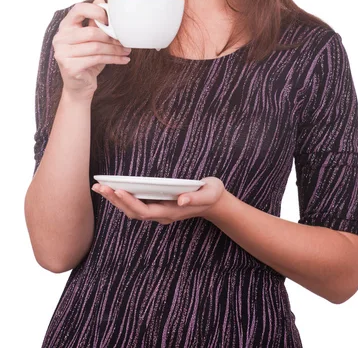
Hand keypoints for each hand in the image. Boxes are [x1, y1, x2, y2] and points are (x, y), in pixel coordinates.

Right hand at [53, 0, 130, 100]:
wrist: (79, 86)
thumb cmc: (87, 59)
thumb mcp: (91, 39)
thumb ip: (95, 22)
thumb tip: (101, 0)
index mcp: (65, 26)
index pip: (77, 9)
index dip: (95, 10)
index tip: (109, 18)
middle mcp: (60, 38)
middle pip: (91, 32)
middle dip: (111, 37)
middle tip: (125, 40)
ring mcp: (62, 53)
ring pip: (96, 47)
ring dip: (115, 49)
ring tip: (127, 50)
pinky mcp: (69, 67)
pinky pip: (97, 59)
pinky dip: (114, 59)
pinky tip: (123, 60)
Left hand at [91, 177, 225, 223]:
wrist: (214, 203)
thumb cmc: (211, 195)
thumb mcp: (209, 193)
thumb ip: (196, 198)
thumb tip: (181, 200)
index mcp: (171, 212)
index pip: (145, 211)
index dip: (130, 202)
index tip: (118, 190)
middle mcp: (161, 214)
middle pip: (133, 211)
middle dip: (116, 200)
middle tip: (100, 187)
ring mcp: (158, 211)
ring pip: (131, 209)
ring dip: (115, 199)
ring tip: (100, 187)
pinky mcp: (156, 205)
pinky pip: (135, 204)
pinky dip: (122, 197)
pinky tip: (113, 188)